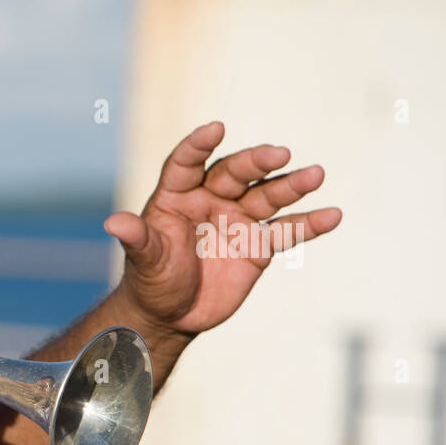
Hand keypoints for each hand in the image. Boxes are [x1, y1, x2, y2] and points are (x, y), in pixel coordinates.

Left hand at [104, 121, 342, 336]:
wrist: (172, 315)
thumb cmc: (151, 282)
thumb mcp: (144, 262)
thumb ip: (137, 239)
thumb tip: (113, 222)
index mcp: (177, 196)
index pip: (187, 163)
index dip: (198, 146)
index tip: (214, 129)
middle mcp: (210, 200)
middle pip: (236, 173)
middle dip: (257, 162)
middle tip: (279, 154)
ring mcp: (238, 220)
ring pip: (267, 196)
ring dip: (292, 186)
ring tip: (315, 174)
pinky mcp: (258, 246)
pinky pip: (286, 231)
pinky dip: (309, 224)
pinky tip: (332, 215)